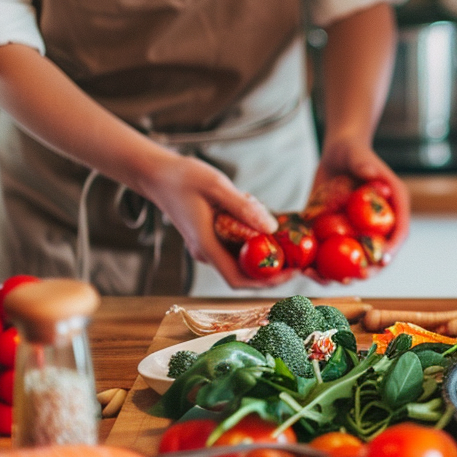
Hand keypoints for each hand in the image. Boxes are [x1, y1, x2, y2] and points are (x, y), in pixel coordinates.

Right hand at [139, 154, 289, 289]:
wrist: (158, 174)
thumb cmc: (183, 177)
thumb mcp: (216, 185)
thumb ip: (244, 207)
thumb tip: (271, 228)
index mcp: (206, 245)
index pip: (238, 279)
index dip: (267, 282)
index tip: (292, 272)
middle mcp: (207, 252)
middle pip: (244, 273)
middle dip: (273, 267)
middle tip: (297, 252)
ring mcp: (208, 247)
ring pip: (242, 258)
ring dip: (263, 247)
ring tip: (274, 222)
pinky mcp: (211, 239)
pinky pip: (236, 245)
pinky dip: (252, 236)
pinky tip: (255, 212)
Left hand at [298, 136, 409, 286]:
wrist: (336, 153)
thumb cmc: (353, 150)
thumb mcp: (358, 154)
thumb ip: (365, 164)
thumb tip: (370, 172)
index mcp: (394, 209)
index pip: (399, 234)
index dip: (391, 251)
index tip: (381, 263)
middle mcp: (378, 226)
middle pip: (376, 256)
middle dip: (364, 271)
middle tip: (348, 279)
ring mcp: (358, 233)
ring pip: (352, 261)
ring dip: (338, 275)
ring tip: (320, 278)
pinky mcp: (337, 235)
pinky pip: (332, 254)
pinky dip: (321, 265)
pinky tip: (305, 269)